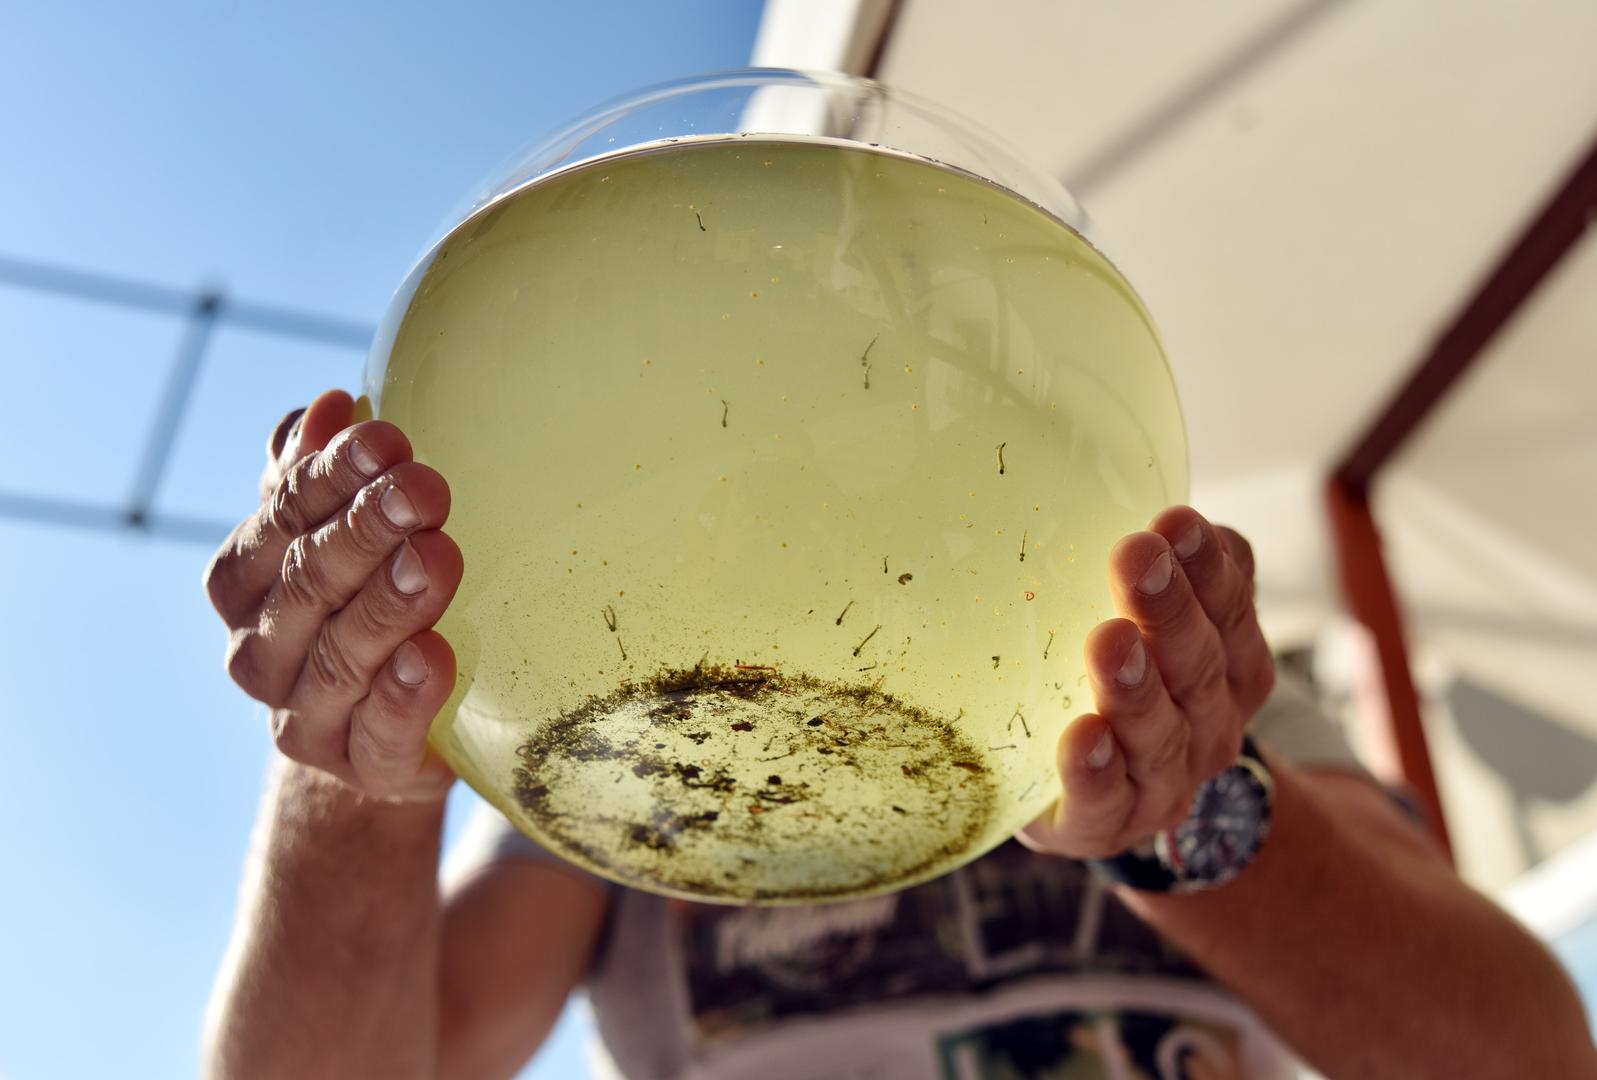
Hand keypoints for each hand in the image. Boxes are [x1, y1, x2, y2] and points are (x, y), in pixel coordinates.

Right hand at [203, 389, 463, 802]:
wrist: (385, 738)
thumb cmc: (362, 611)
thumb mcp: (338, 540)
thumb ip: (320, 480)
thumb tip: (328, 404)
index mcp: (245, 583)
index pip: (281, 518)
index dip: (329, 475)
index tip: (386, 437)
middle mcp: (261, 652)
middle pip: (308, 582)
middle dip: (365, 530)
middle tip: (425, 489)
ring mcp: (306, 718)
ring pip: (341, 656)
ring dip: (388, 604)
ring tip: (435, 559)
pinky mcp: (365, 769)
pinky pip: (381, 733)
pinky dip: (404, 696)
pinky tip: (433, 656)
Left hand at [1018, 507, 1274, 858]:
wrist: (1100, 802)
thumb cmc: (1120, 684)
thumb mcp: (1150, 622)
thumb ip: (1160, 566)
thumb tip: (1156, 500)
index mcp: (1226, 664)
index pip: (1229, 608)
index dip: (1209, 566)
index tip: (1176, 518)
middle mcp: (1207, 723)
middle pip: (1197, 665)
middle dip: (1170, 609)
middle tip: (1136, 556)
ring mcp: (1161, 781)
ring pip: (1158, 734)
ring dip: (1135, 687)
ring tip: (1107, 641)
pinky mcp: (1104, 826)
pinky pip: (1103, 802)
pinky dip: (1094, 771)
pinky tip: (1080, 736)